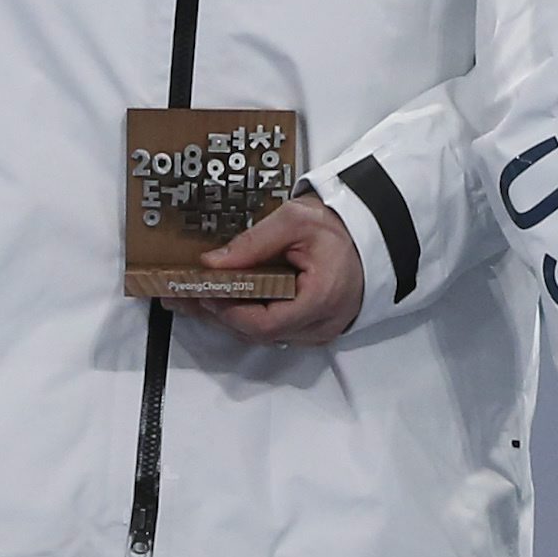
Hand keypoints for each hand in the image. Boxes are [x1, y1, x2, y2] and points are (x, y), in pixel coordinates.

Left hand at [201, 190, 364, 346]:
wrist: (371, 232)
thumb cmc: (339, 227)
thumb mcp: (295, 220)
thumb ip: (253, 242)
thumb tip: (213, 263)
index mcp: (321, 299)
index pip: (266, 323)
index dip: (229, 311)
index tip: (203, 293)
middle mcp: (322, 324)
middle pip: (260, 333)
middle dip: (220, 315)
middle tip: (186, 297)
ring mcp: (320, 330)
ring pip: (265, 335)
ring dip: (229, 317)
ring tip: (196, 297)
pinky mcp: (314, 327)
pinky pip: (275, 329)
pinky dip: (248, 316)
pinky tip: (225, 301)